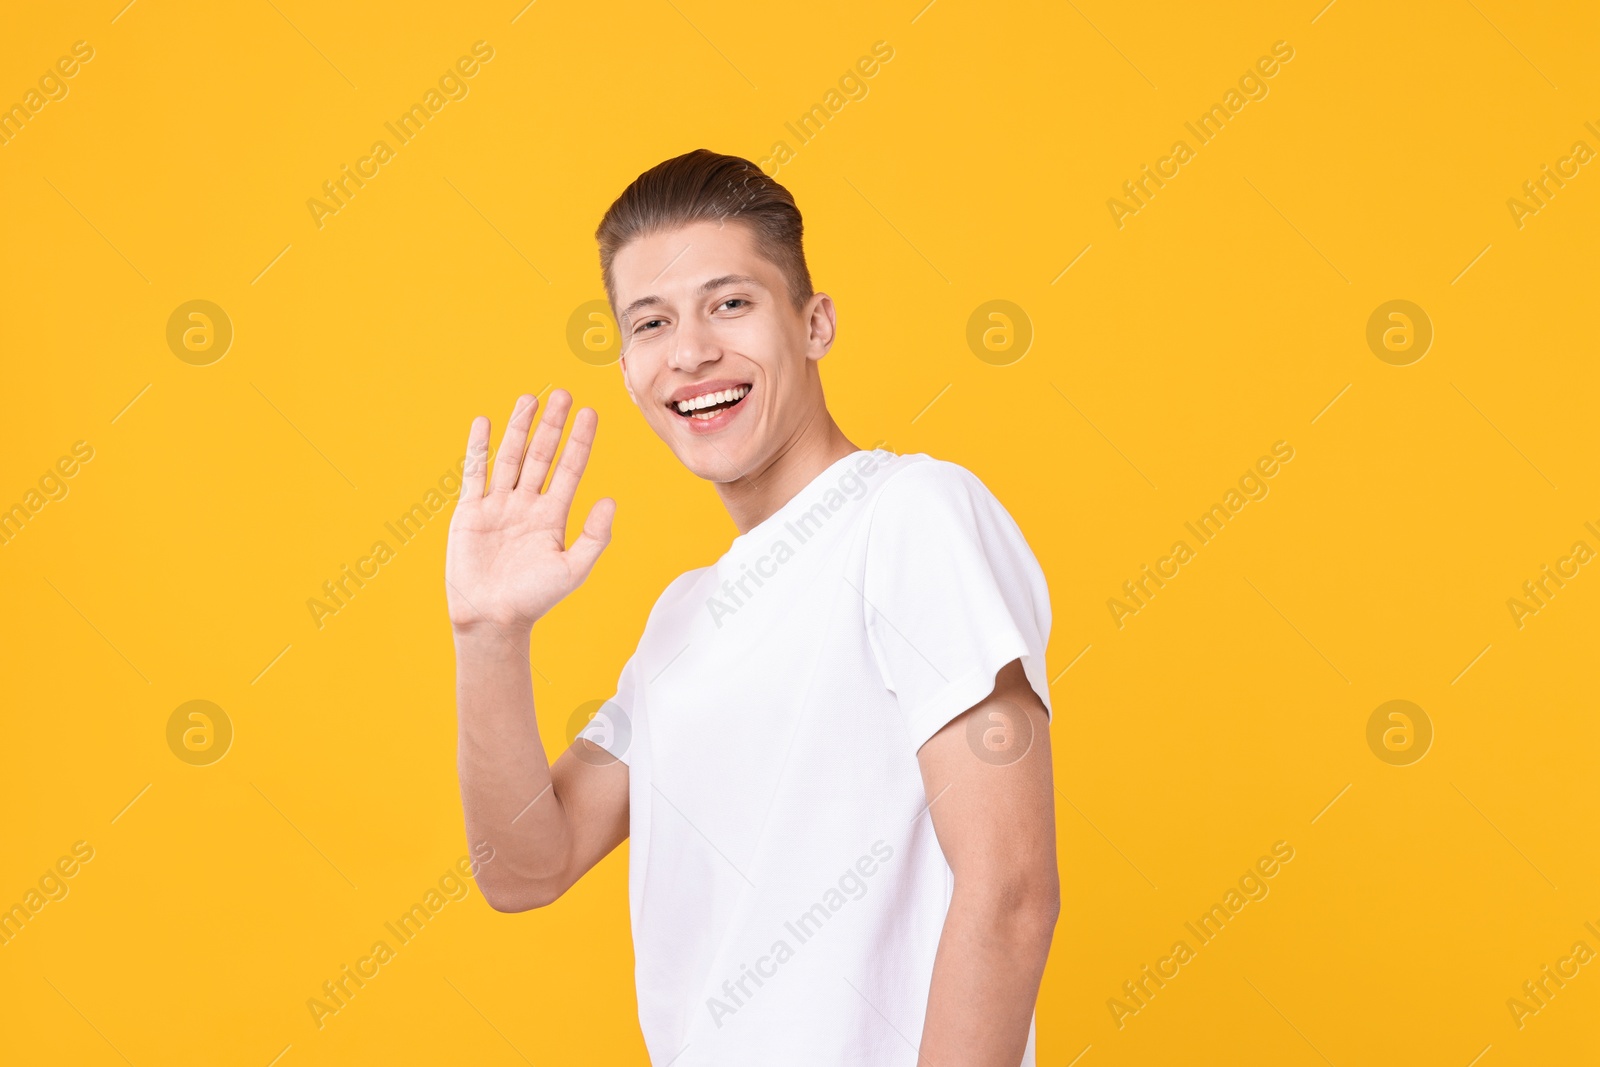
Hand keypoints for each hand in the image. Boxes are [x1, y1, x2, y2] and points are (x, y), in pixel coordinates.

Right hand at [445, 389, 615, 633]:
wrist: (493, 618)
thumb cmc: (535, 599)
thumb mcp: (573, 569)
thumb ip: (594, 536)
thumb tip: (610, 501)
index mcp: (553, 516)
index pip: (570, 469)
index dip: (580, 441)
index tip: (590, 413)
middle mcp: (527, 504)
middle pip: (541, 455)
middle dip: (552, 425)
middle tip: (563, 394)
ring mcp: (499, 505)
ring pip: (510, 457)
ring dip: (519, 427)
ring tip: (529, 398)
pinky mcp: (471, 512)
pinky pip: (475, 473)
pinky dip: (480, 448)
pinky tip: (486, 423)